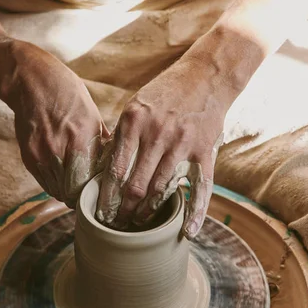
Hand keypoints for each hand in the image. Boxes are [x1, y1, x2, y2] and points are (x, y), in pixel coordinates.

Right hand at [8, 42, 108, 207]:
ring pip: (57, 190)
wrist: (31, 82)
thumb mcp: (92, 114)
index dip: (96, 191)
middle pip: (73, 191)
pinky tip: (62, 178)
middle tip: (90, 194)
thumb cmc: (67, 94)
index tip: (101, 191)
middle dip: (82, 196)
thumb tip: (116, 163)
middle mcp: (59, 149)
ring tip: (77, 188)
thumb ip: (102, 142)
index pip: (90, 181)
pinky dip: (54, 185)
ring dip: (68, 193)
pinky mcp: (28, 157)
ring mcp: (41, 154)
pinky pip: (44, 183)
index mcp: (80, 138)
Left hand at [95, 56, 240, 238]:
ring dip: (147, 212)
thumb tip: (104, 168)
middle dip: (123, 210)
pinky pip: (200, 188)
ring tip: (138, 223)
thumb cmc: (166, 92)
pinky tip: (187, 232)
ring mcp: (183, 144)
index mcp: (134, 122)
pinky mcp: (205, 151)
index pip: (115, 170)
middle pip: (136, 185)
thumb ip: (122, 135)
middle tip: (117, 224)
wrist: (206, 76)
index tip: (101, 212)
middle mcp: (157, 134)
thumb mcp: (136, 105)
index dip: (106, 197)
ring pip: (161, 189)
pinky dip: (195, 213)